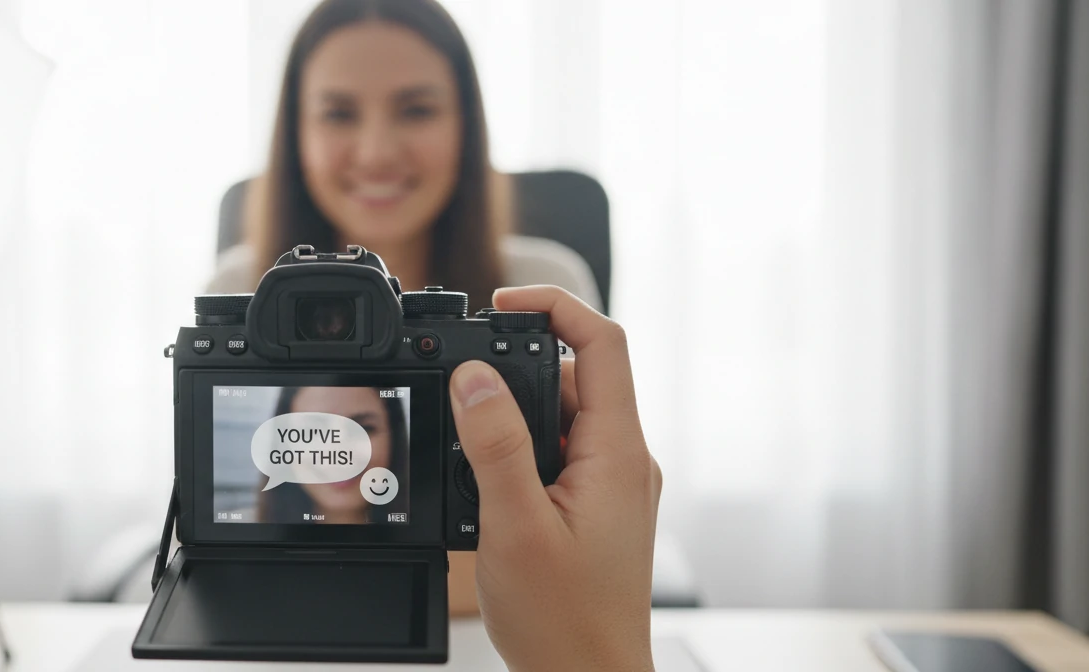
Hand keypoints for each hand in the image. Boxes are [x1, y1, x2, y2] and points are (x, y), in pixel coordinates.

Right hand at [450, 285, 660, 671]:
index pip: (602, 344)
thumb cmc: (564, 623)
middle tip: (464, 402)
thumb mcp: (514, 527)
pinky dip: (520, 454)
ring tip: (475, 467)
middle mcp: (624, 460)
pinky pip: (559, 453)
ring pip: (561, 417)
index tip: (501, 304)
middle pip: (573, 376)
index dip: (553, 307)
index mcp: (618, 453)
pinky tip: (489, 491)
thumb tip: (474, 377)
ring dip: (512, 422)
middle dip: (513, 375)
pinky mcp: (596, 507)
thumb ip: (495, 446)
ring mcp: (613, 484)